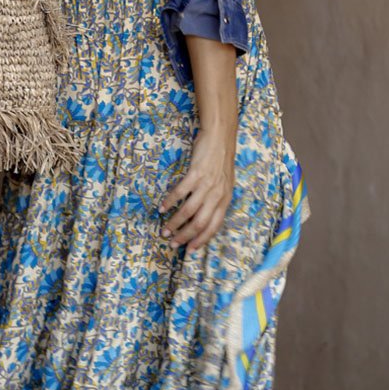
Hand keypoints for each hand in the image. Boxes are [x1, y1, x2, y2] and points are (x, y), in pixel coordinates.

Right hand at [159, 124, 235, 251]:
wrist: (221, 138)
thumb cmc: (220, 162)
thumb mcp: (225, 185)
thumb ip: (216, 201)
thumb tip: (203, 218)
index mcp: (225, 200)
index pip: (214, 227)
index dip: (201, 240)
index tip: (189, 251)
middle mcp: (217, 195)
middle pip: (200, 223)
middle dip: (185, 236)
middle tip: (172, 242)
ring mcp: (207, 185)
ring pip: (189, 211)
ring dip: (175, 223)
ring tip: (164, 229)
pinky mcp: (196, 174)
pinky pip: (180, 192)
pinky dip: (170, 202)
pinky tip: (162, 208)